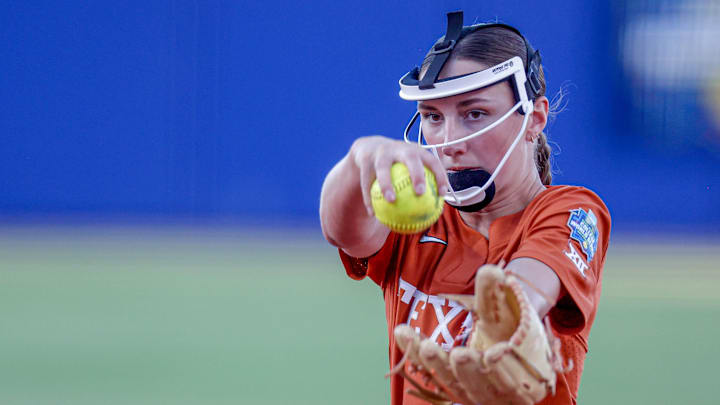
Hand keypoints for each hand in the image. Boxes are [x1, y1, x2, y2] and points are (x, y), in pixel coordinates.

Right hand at [349, 136, 449, 215]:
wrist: (370, 148)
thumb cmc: (396, 165)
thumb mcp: (408, 168)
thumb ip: (420, 185)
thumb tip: (433, 212)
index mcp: (415, 151)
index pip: (432, 161)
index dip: (440, 175)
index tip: (442, 194)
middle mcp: (400, 148)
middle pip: (411, 158)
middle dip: (417, 174)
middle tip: (420, 192)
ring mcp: (382, 152)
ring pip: (383, 168)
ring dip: (387, 184)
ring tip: (391, 200)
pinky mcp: (366, 157)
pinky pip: (367, 180)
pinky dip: (369, 196)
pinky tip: (372, 212)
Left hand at [389, 264, 571, 404]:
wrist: (504, 343)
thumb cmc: (513, 328)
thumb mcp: (509, 311)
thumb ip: (496, 295)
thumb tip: (490, 271)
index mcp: (521, 381)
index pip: (511, 381)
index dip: (503, 369)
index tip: (494, 354)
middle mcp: (495, 392)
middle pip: (480, 385)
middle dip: (468, 371)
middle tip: (459, 355)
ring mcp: (470, 391)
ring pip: (451, 381)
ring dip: (437, 366)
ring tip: (426, 346)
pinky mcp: (448, 383)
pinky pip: (429, 371)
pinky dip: (415, 355)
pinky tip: (402, 333)